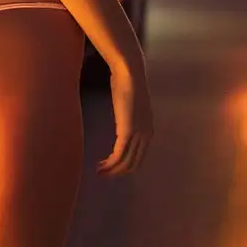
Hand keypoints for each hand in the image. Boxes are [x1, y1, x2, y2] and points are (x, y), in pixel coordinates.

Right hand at [101, 56, 151, 174]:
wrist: (130, 73)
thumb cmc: (127, 82)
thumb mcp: (129, 102)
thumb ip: (128, 112)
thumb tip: (121, 110)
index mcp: (148, 130)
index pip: (139, 157)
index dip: (125, 165)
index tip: (110, 166)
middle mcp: (146, 136)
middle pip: (134, 164)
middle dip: (118, 172)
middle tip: (102, 173)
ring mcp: (138, 135)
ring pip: (126, 163)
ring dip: (112, 170)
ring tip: (99, 172)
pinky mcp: (127, 132)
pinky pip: (119, 155)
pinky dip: (110, 164)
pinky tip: (101, 165)